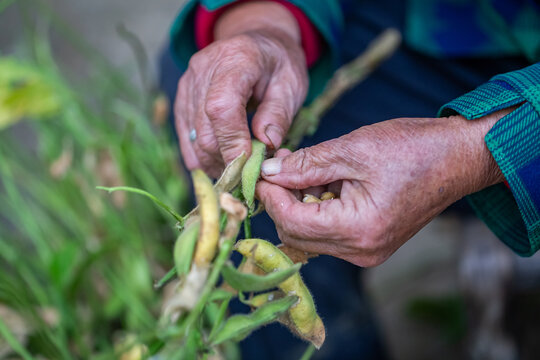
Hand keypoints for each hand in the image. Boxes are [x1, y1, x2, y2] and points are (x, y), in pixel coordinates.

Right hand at [174, 2, 307, 177]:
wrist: (258, 43)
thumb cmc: (278, 65)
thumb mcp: (291, 84)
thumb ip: (279, 114)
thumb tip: (266, 145)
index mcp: (235, 59)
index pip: (221, 108)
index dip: (231, 142)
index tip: (247, 168)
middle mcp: (203, 69)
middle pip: (204, 128)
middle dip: (225, 159)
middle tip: (248, 178)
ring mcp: (188, 83)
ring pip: (192, 137)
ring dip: (214, 162)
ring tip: (237, 172)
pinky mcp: (182, 98)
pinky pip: (185, 136)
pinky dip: (201, 156)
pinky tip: (220, 164)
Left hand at [257, 111, 508, 266]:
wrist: (458, 158)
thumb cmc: (413, 148)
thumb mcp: (353, 149)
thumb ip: (306, 164)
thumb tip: (270, 173)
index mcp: (359, 229)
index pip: (293, 222)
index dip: (270, 196)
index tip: (261, 171)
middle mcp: (361, 251)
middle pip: (297, 234)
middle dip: (281, 200)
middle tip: (279, 165)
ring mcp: (367, 252)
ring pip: (310, 235)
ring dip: (298, 203)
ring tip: (301, 166)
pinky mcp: (370, 244)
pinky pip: (329, 233)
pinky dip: (317, 208)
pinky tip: (321, 180)